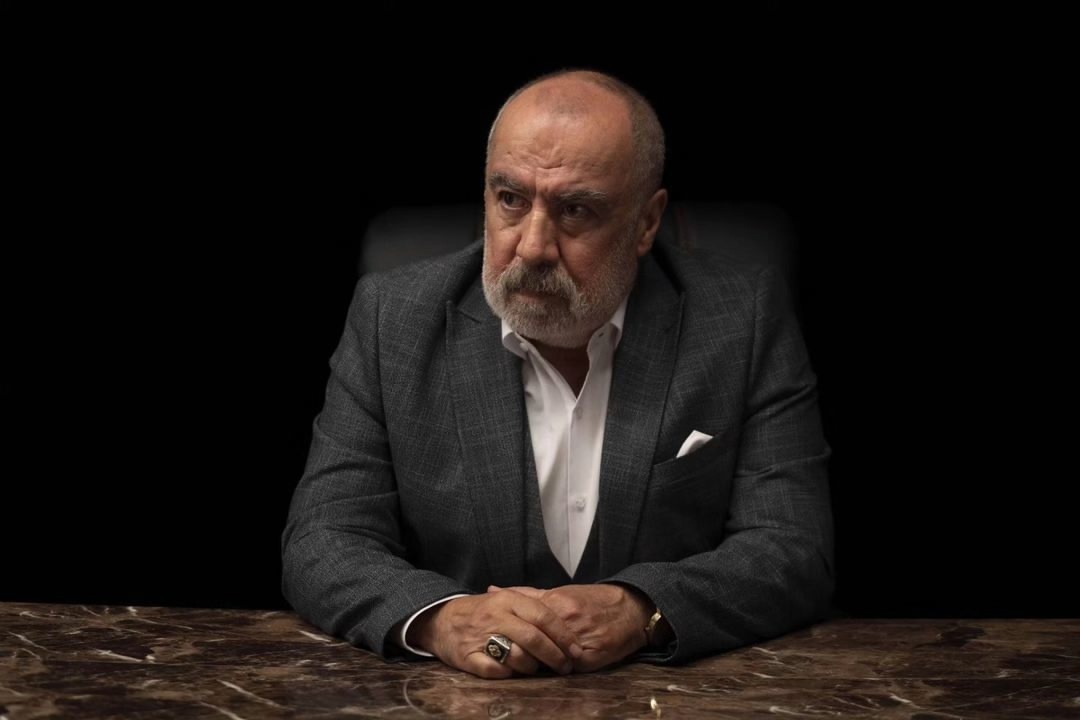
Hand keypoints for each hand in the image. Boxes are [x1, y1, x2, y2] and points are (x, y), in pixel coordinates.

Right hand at [407, 590, 582, 678]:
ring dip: (533, 666)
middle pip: (534, 637)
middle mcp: (496, 616)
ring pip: (516, 655)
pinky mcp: (468, 657)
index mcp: (509, 600)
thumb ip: (533, 601)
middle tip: (566, 666)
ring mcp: (481, 636)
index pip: (544, 616)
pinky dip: (508, 673)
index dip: (563, 635)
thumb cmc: (481, 611)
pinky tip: (513, 671)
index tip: (576, 650)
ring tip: (538, 669)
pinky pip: (495, 670)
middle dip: (555, 655)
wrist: (440, 619)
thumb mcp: (506, 598)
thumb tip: (564, 609)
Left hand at [491, 584, 651, 671]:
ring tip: (534, 661)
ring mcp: (579, 641)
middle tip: (515, 653)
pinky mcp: (590, 659)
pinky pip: (569, 668)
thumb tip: (494, 590)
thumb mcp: (560, 592)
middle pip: (534, 642)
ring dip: (541, 660)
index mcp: (556, 602)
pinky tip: (558, 666)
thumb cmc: (592, 600)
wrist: (629, 608)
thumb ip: (526, 594)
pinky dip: (561, 668)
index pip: (522, 622)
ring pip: (549, 657)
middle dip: (523, 648)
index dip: (511, 632)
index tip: (503, 637)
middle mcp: (566, 621)